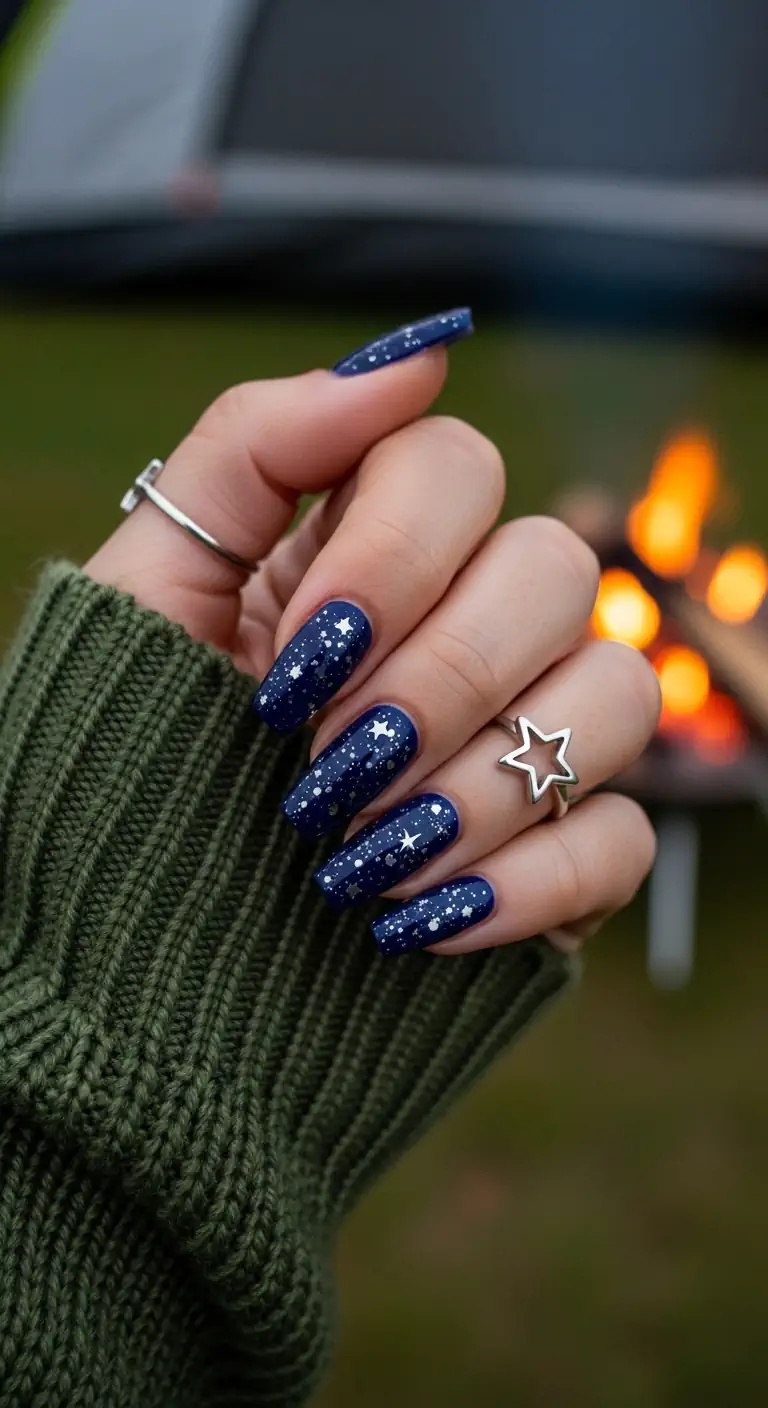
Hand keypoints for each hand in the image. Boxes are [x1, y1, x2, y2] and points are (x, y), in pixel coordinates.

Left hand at [86, 312, 658, 956]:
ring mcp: (521, 743)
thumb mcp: (147, 593)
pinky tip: (412, 920)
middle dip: (437, 678)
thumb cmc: (123, 765)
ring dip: (486, 782)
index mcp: (364, 553)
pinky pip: (621, 840)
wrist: (126, 957)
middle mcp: (464, 630)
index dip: (392, 555)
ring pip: (618, 695)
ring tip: (361, 856)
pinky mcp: (555, 859)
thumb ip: (255, 448)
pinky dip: (528, 884)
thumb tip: (417, 356)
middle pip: (557, 570)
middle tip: (324, 768)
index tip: (294, 663)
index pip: (456, 468)